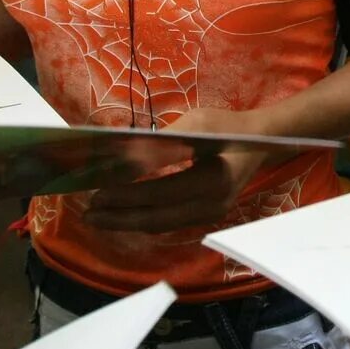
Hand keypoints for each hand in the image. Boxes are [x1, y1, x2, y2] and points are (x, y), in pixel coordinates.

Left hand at [84, 107, 283, 233]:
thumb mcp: (196, 123)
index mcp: (214, 179)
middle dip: (119, 217)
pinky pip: (169, 223)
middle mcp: (214, 205)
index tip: (96, 192)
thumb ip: (161, 142)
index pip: (161, 193)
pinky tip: (123, 214)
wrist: (261, 142)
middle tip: (88, 212)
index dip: (127, 196)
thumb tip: (121, 157)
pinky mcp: (207, 217)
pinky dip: (144, 219)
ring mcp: (212, 215)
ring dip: (127, 222)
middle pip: (158, 218)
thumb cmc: (226, 127)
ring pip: (162, 225)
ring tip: (98, 217)